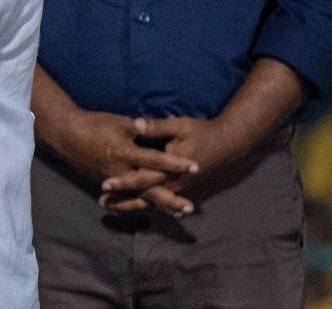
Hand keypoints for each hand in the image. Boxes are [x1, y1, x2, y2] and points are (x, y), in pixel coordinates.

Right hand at [48, 108, 198, 216]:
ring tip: (177, 213)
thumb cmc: (95, 124)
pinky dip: (140, 205)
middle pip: (149, 188)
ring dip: (159, 205)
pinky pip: (126, 197)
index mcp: (124, 152)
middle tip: (189, 208)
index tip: (195, 167)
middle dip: (170, 198)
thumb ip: (142, 130)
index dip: (175, 163)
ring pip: (139, 197)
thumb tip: (162, 134)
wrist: (67, 134)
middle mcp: (120, 171)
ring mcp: (113, 180)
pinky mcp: (106, 184)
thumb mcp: (120, 122)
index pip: (155, 160)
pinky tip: (152, 211)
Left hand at [100, 116, 247, 214]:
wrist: (229, 145)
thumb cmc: (202, 133)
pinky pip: (161, 200)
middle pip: (145, 196)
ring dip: (131, 204)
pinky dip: (145, 203)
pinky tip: (129, 204)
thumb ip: (156, 127)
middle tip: (102, 201)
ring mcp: (179, 188)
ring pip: (153, 201)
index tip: (104, 184)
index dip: (123, 182)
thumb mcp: (179, 126)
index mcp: (171, 169)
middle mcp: (175, 183)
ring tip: (109, 206)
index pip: (143, 178)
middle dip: (123, 199)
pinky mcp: (181, 188)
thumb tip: (135, 124)